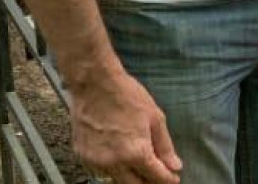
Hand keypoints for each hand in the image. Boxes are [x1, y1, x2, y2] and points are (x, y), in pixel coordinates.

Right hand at [71, 66, 181, 183]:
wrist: (94, 83)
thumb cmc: (126, 95)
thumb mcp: (155, 117)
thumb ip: (165, 146)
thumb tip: (175, 166)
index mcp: (136, 153)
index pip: (156, 177)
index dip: (168, 179)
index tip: (174, 177)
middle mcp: (114, 162)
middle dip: (149, 183)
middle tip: (157, 175)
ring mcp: (96, 161)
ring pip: (117, 180)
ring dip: (131, 177)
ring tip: (139, 165)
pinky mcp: (83, 155)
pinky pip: (101, 170)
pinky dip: (113, 167)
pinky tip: (119, 156)